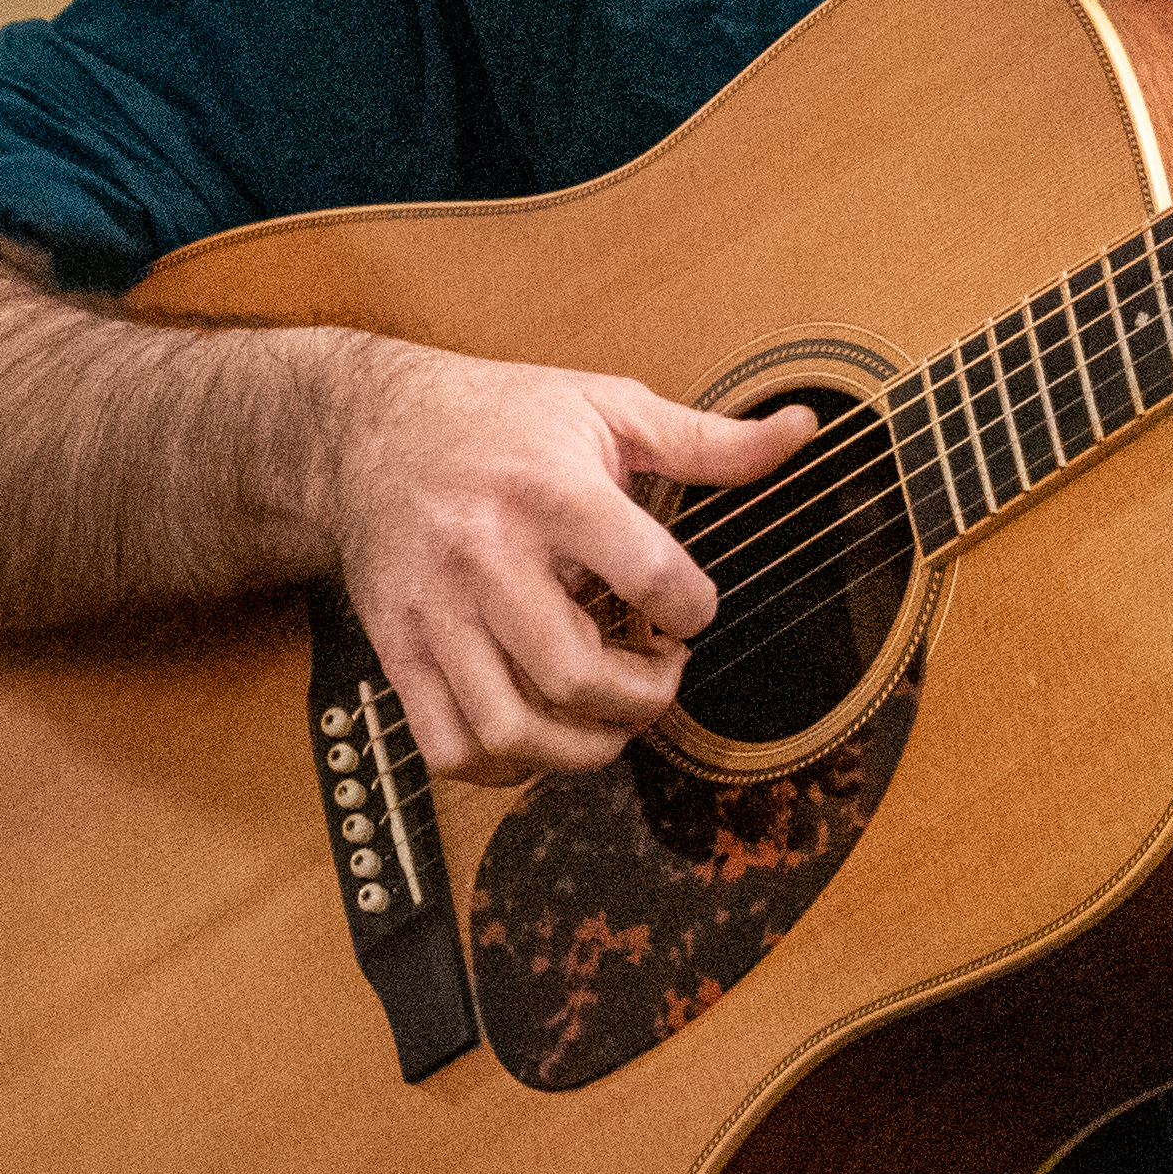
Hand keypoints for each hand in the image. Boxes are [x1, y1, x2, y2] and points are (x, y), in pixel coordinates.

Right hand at [322, 343, 809, 780]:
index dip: (694, 608)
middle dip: (645, 696)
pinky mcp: (398, 650)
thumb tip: (803, 429)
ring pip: (510, 728)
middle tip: (663, 670)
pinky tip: (543, 734)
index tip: (692, 609)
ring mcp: (435, 613)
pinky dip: (505, 768)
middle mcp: (486, 559)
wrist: (369, 428)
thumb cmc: (501, 416)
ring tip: (611, 714)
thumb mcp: (608, 406)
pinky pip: (449, 746)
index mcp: (550, 493)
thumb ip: (709, 437)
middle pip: (576, 674)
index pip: (647, 575)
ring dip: (582, 747)